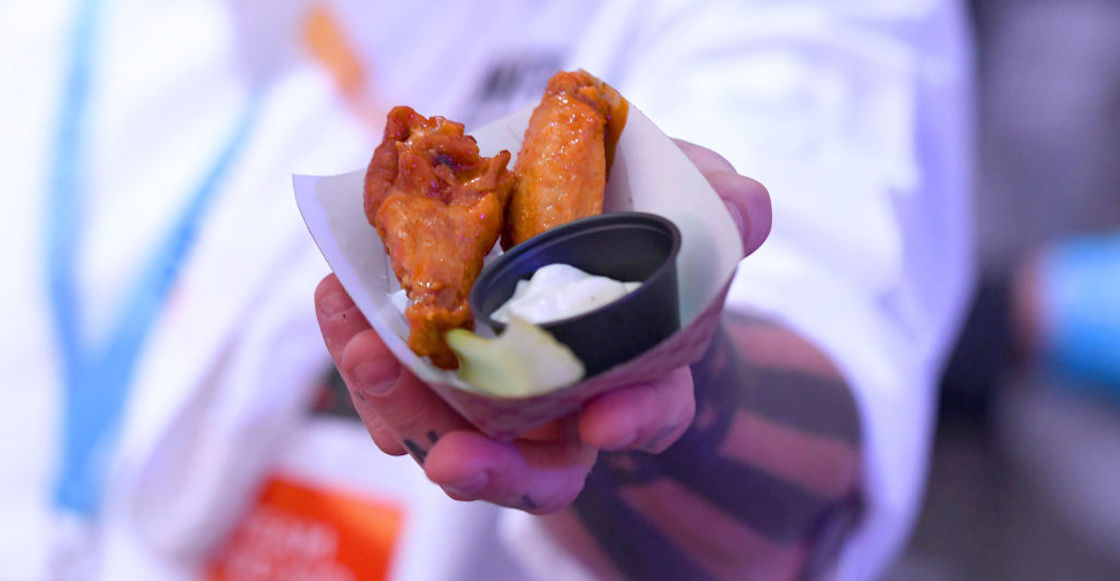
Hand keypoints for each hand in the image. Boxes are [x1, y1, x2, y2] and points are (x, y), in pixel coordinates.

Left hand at [314, 141, 769, 513]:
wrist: (585, 245)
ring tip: (367, 351)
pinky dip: (363, 347)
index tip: (609, 424)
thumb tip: (746, 205)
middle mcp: (564, 412)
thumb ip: (725, 210)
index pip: (646, 417)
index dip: (634, 423)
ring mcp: (494, 399)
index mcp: (640, 380)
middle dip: (491, 470)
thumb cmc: (645, 246)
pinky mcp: (433, 367)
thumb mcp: (694, 214)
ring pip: (448, 435)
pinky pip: (395, 378)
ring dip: (401, 405)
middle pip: (531, 469)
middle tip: (452, 458)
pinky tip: (341, 299)